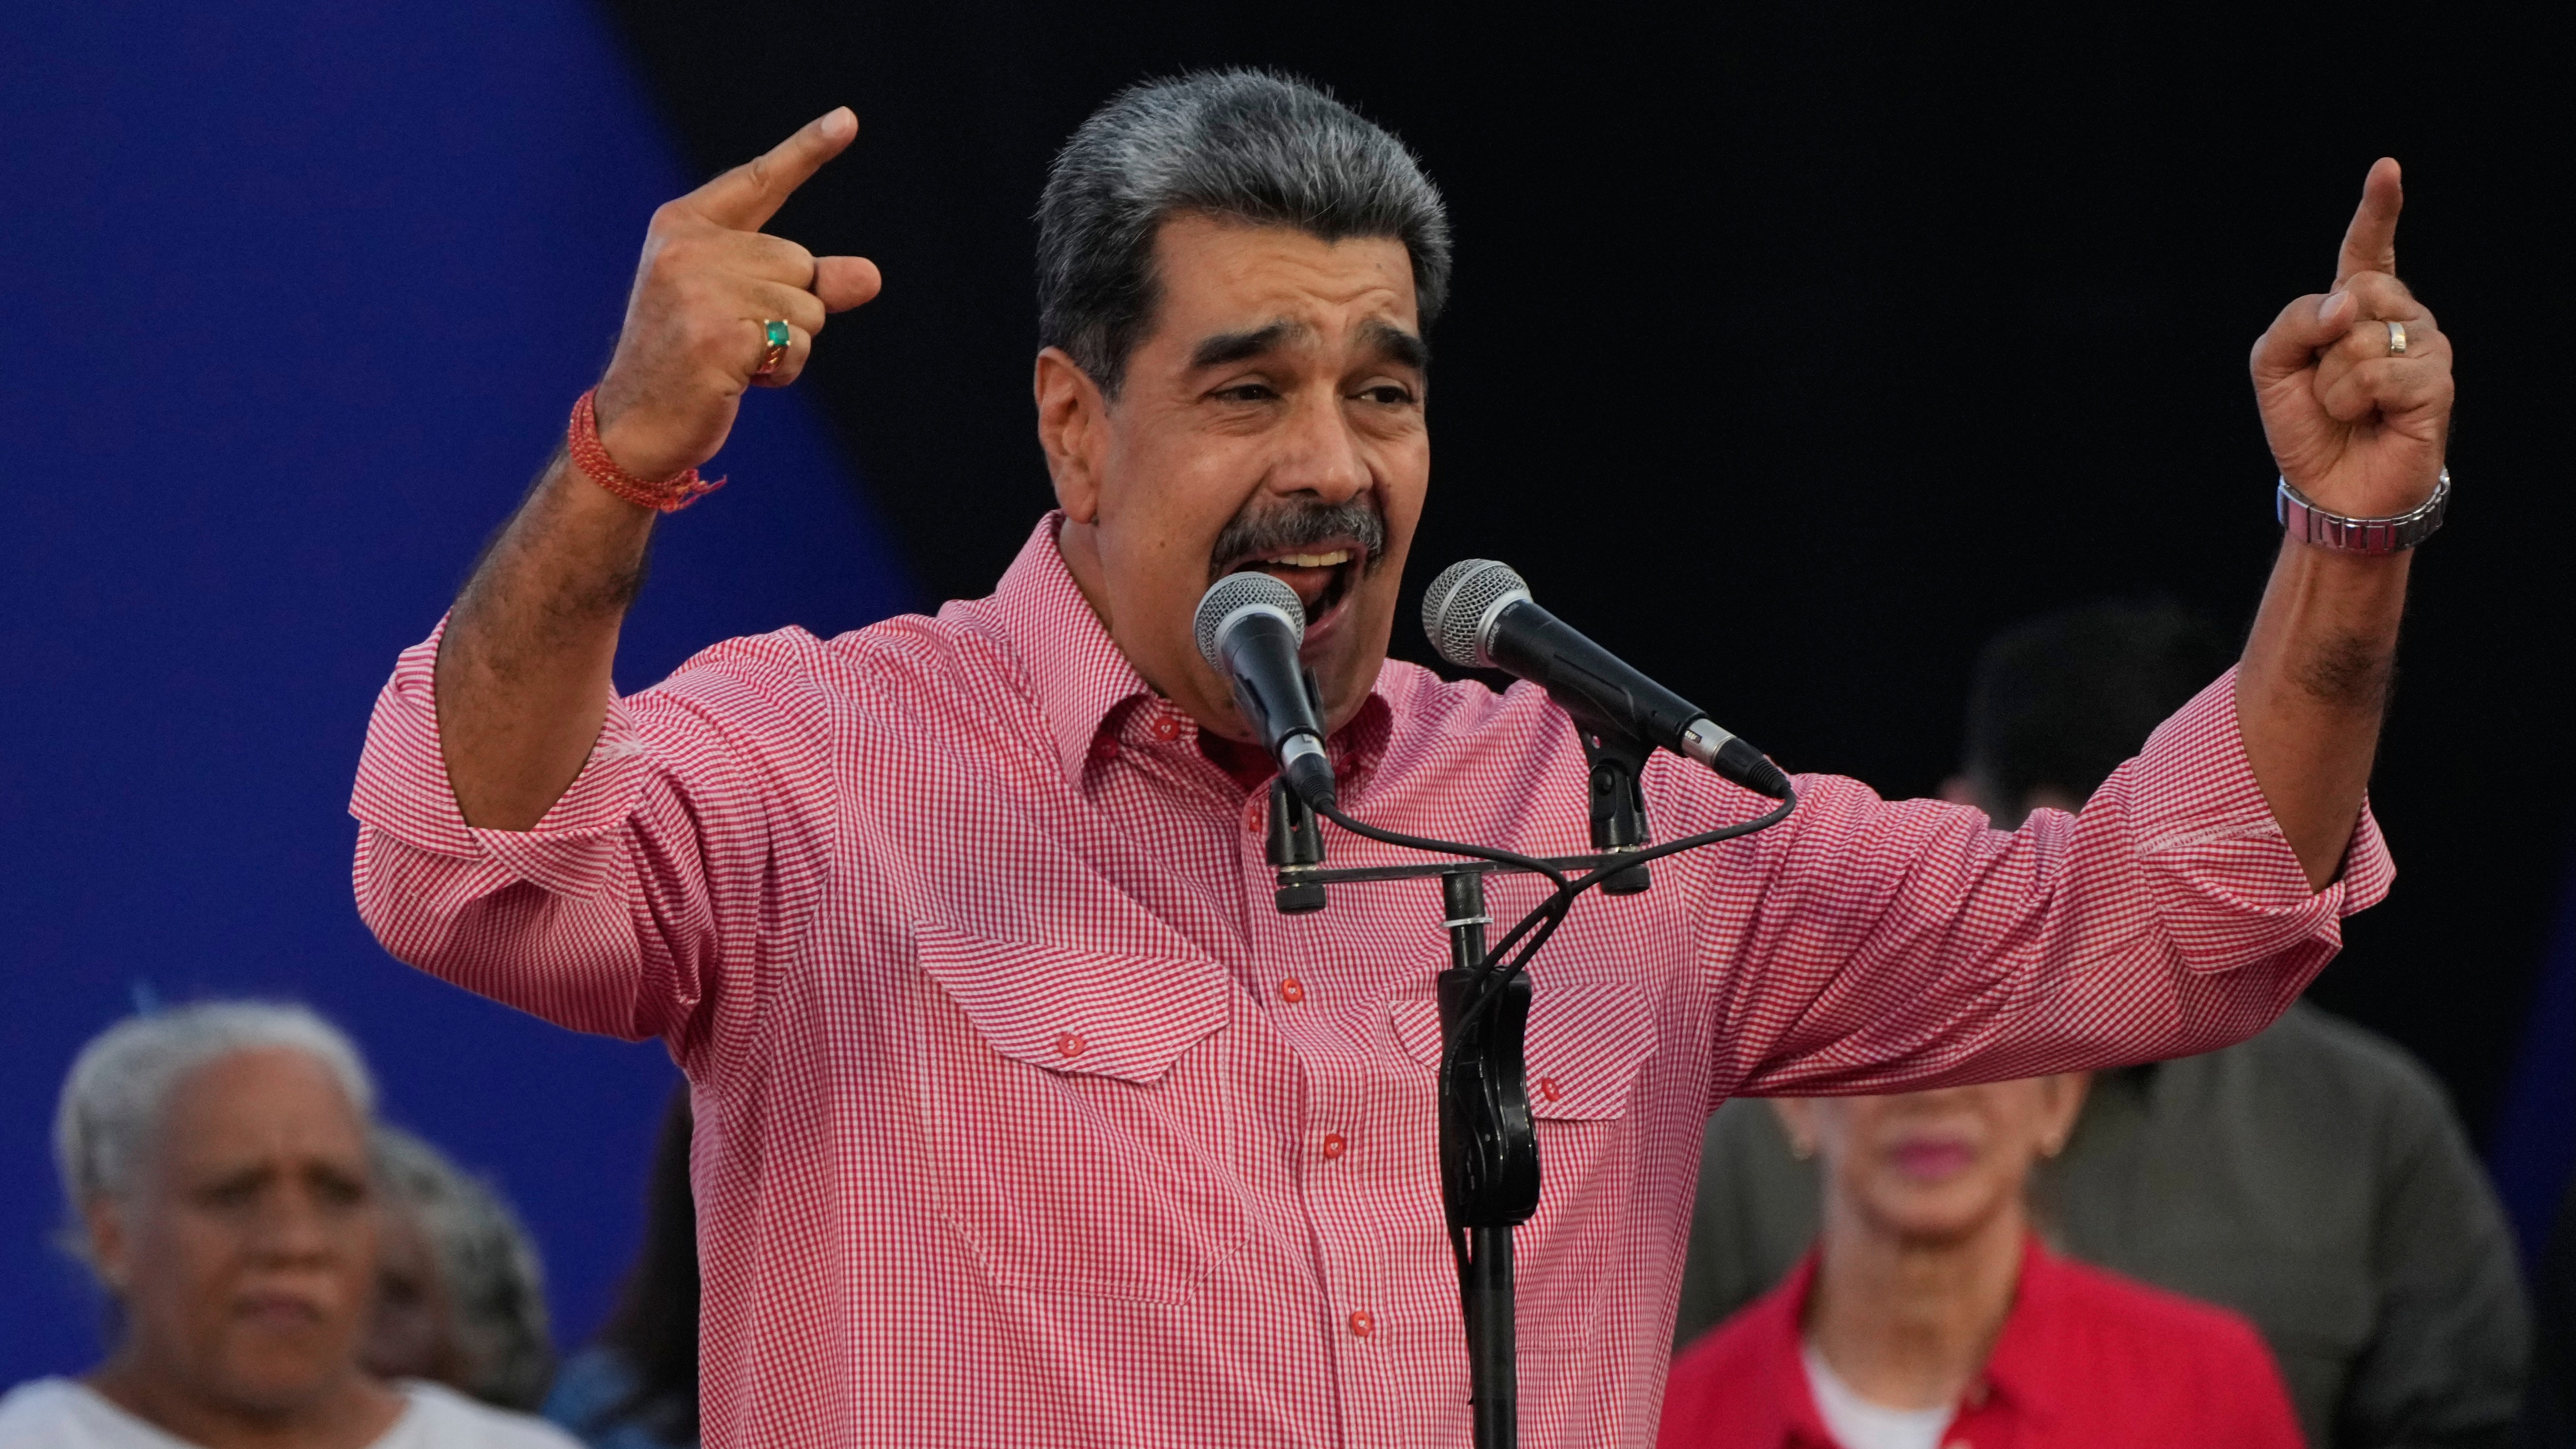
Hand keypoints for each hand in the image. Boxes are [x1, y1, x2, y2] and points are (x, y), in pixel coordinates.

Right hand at [591, 108, 882, 480]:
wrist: (635, 424)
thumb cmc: (691, 360)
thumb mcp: (745, 306)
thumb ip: (807, 284)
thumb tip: (871, 276)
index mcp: (685, 226)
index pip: (759, 181)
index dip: (808, 150)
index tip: (849, 119)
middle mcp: (689, 248)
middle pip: (800, 262)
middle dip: (789, 309)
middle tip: (735, 336)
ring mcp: (700, 291)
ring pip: (806, 306)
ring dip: (787, 344)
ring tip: (734, 358)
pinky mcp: (719, 335)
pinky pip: (795, 344)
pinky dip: (783, 369)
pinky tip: (738, 378)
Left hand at [2249, 158, 2451, 519]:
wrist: (2330, 487)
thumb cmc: (2307, 424)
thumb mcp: (2272, 367)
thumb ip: (2293, 321)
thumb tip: (2346, 302)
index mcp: (2360, 306)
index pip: (2369, 249)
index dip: (2378, 210)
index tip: (2386, 169)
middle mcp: (2401, 317)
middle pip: (2356, 289)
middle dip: (2323, 340)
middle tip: (2329, 382)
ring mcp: (2425, 347)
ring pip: (2361, 335)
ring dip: (2334, 380)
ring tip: (2350, 407)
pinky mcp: (2435, 382)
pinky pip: (2376, 371)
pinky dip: (2354, 400)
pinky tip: (2371, 418)